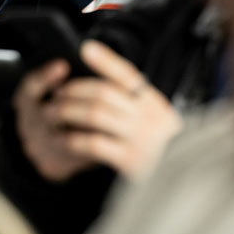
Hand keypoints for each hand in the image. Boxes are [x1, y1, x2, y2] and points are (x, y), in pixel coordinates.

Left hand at [14, 40, 181, 181]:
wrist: (180, 184)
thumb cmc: (160, 150)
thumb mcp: (154, 120)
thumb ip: (134, 100)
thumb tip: (103, 67)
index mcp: (155, 105)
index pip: (128, 75)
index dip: (106, 60)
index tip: (85, 48)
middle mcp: (150, 118)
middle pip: (104, 92)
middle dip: (75, 90)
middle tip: (57, 93)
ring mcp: (141, 139)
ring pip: (95, 113)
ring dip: (68, 111)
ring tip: (52, 113)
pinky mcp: (130, 161)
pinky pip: (94, 143)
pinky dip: (74, 139)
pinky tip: (63, 139)